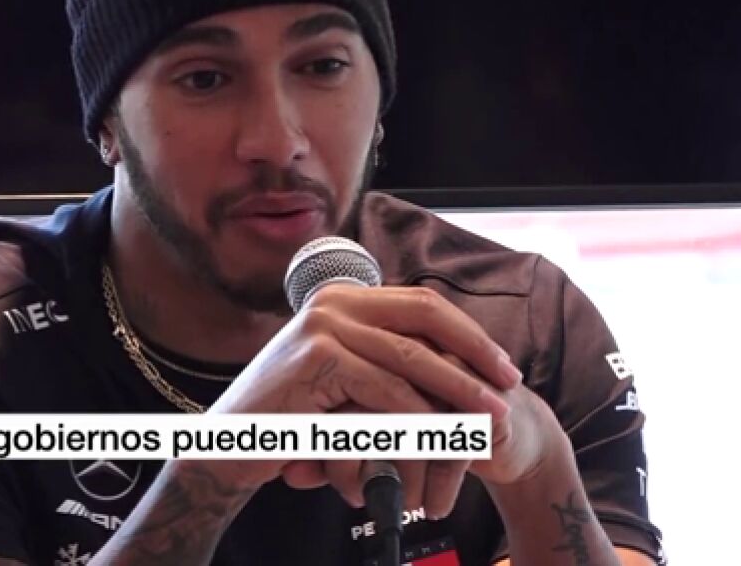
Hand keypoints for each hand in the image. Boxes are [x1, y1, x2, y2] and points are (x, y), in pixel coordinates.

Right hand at [201, 284, 523, 508]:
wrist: (231, 444)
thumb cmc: (293, 418)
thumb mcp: (342, 376)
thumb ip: (382, 358)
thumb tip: (455, 360)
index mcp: (343, 296)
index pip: (422, 303)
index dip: (469, 333)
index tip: (502, 365)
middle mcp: (334, 301)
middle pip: (426, 317)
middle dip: (475, 352)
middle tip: (509, 383)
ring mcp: (324, 325)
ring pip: (413, 358)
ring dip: (460, 391)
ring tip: (490, 417)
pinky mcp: (317, 358)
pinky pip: (387, 390)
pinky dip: (422, 417)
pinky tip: (446, 436)